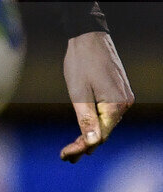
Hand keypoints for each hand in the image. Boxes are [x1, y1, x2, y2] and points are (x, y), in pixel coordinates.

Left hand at [60, 31, 133, 161]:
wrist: (88, 34)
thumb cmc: (81, 61)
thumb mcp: (78, 91)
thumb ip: (86, 118)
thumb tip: (92, 144)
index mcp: (116, 105)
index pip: (100, 135)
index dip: (83, 147)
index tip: (66, 156)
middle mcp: (124, 104)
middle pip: (105, 131)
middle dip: (85, 144)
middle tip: (67, 157)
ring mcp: (124, 97)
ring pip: (106, 123)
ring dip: (90, 135)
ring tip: (73, 149)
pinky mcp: (119, 92)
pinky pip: (108, 113)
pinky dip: (96, 122)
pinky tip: (85, 130)